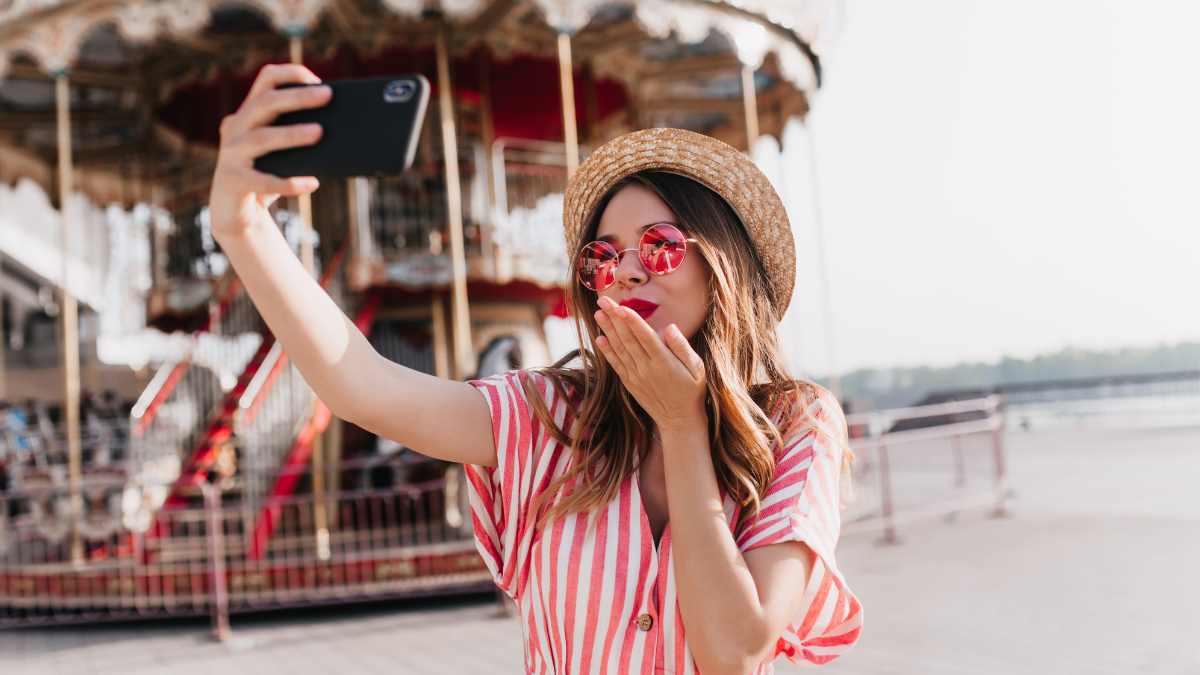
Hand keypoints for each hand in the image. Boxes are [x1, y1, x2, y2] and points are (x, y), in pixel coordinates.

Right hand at [208, 64, 330, 240]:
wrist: (236, 214)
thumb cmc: (266, 177)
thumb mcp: (279, 152)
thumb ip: (296, 135)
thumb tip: (337, 128)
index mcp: (248, 114)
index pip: (266, 80)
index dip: (291, 74)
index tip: (318, 81)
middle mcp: (235, 129)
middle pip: (264, 103)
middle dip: (297, 97)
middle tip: (327, 95)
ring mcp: (230, 155)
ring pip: (261, 138)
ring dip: (292, 134)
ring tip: (319, 132)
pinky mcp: (233, 181)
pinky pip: (263, 180)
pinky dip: (289, 182)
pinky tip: (312, 183)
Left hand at [594, 296, 706, 431]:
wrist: (680, 420)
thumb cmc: (691, 390)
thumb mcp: (697, 368)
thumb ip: (682, 347)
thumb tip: (669, 327)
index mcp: (664, 362)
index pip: (645, 337)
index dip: (632, 322)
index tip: (621, 307)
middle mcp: (647, 368)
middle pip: (628, 339)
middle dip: (614, 319)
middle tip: (603, 300)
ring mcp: (636, 376)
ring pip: (620, 349)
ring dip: (608, 330)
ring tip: (598, 314)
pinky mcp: (630, 383)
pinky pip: (617, 365)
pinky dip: (607, 352)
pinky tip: (600, 339)